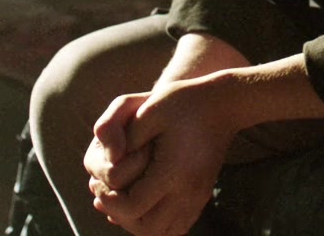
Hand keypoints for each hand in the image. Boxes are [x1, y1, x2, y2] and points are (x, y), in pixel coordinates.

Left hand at [92, 78, 237, 235]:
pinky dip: (156, 224)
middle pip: (149, 229)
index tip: (99, 184)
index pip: (134, 206)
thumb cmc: (183, 101)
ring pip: (164, 233)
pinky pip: (177, 227)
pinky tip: (142, 205)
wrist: (224, 104)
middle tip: (107, 196)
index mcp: (174, 171)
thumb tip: (109, 164)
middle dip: (122, 217)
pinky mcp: (201, 197)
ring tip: (123, 202)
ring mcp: (198, 197)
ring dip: (139, 225)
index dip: (111, 200)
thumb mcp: (149, 110)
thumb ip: (124, 137)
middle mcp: (188, 191)